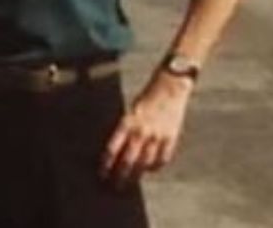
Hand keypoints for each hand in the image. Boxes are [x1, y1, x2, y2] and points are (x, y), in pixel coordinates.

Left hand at [100, 73, 192, 187]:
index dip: (106, 164)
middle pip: (128, 161)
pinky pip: (162, 159)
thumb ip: (124, 129)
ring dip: (137, 175)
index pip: (113, 149)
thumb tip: (117, 150)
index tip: (102, 174)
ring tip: (131, 181)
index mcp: (127, 122)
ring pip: (145, 164)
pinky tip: (150, 169)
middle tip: (115, 186)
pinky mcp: (171, 137)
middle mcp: (141, 131)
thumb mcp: (130, 111)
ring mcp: (157, 135)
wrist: (169, 86)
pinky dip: (155, 167)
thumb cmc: (146, 97)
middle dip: (120, 176)